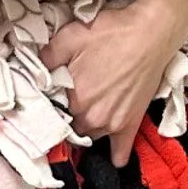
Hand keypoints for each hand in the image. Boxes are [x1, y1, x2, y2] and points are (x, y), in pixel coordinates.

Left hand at [42, 0, 187, 167]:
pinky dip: (115, 155)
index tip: (58, 92)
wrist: (151, 32)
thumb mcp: (70, 36)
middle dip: (70, 114)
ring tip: (92, 113)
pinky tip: (112, 156)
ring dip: (88, 128)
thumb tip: (36, 67)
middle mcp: (90, 117)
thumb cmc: (111, 33)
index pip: (53, 110)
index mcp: (73, 98)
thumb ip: (48, 56)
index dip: (54, 100)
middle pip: (70, 124)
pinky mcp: (131, 124)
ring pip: (91, 135)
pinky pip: (121, 152)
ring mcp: (112, 124)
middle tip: (75, 98)